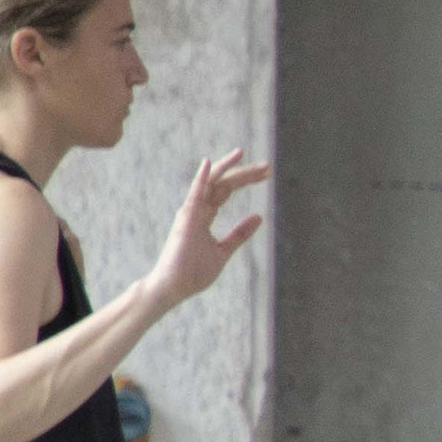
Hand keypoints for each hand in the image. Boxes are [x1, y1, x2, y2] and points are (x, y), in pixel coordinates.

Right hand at [147, 152, 271, 305]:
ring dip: (227, 168)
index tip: (266, 174)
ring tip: (242, 153)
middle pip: (222, 183)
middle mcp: (196, 209)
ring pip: (210, 183)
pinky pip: (194, 195)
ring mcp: (190, 214)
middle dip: (244, 173)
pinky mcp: (186, 221)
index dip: (245, 180)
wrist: (174, 287)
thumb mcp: (224, 250)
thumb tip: (258, 217)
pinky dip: (201, 178)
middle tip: (267, 166)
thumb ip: (239, 234)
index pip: (226, 190)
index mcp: (204, 215)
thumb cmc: (194, 271)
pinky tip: (208, 162)